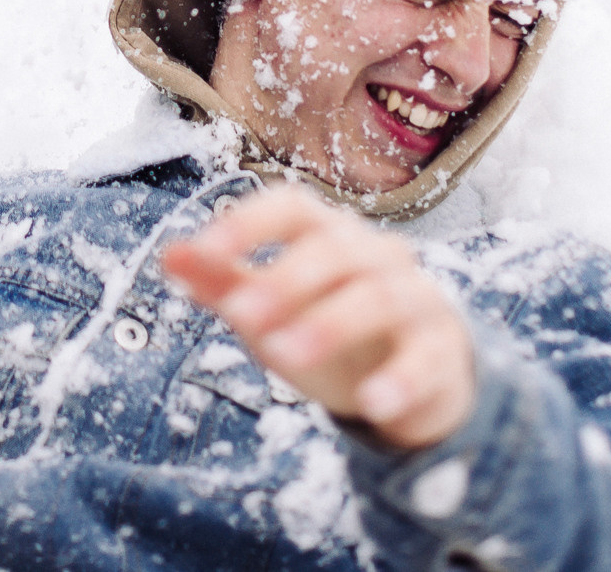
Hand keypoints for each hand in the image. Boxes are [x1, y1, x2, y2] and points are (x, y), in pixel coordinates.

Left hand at [161, 186, 475, 449]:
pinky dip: (401, 379)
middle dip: (286, 280)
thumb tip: (169, 255)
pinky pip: (426, 358)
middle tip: (242, 314)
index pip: (294, 208)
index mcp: (329, 235)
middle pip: (336, 252)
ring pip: (379, 298)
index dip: (251, 222)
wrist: (411, 379)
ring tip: (284, 355)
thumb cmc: (330, 327)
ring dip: (330, 324)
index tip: (206, 248)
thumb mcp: (272, 309)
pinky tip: (374, 403)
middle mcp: (377, 256)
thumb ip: (224, 282)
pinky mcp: (442, 349)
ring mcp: (415, 299)